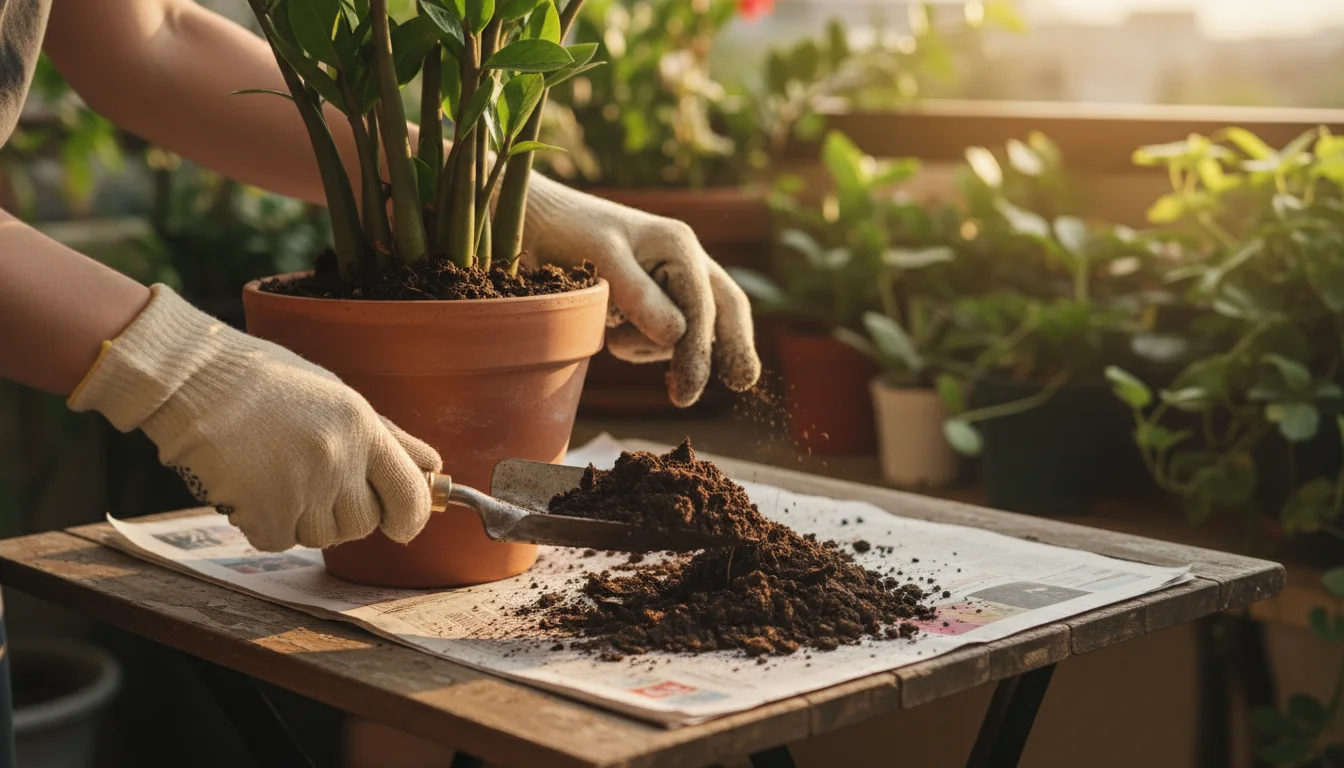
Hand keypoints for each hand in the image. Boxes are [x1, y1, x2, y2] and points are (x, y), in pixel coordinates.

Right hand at [69, 286, 441, 551]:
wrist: (192, 379)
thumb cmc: (265, 383)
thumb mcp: (337, 396)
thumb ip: (388, 436)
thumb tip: (432, 466)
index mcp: (361, 426)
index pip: (410, 493)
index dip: (410, 517)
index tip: (402, 525)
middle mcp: (337, 459)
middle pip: (364, 524)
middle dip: (346, 515)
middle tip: (315, 485)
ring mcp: (300, 488)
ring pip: (322, 537)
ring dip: (304, 519)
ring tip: (277, 476)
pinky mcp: (263, 512)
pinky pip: (280, 541)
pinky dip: (267, 525)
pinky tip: (252, 488)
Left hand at [520, 173, 760, 406]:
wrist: (537, 222)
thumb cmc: (566, 232)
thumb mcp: (601, 260)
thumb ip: (639, 296)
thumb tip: (677, 336)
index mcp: (679, 246)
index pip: (702, 307)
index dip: (699, 353)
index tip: (687, 391)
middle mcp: (685, 262)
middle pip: (727, 310)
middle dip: (735, 347)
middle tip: (741, 384)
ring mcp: (674, 282)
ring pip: (689, 332)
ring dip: (655, 348)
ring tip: (611, 330)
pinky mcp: (657, 300)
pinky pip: (664, 337)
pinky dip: (642, 346)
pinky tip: (614, 332)